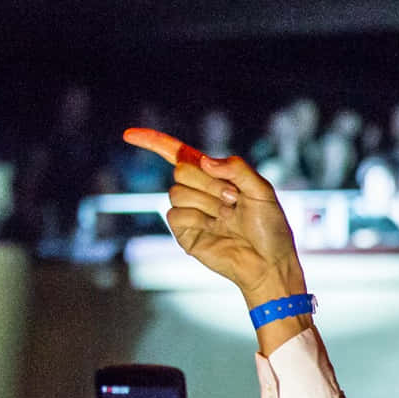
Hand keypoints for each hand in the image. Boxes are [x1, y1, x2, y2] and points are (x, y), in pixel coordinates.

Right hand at [122, 128, 303, 303]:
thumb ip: (237, 169)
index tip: (128, 134)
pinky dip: (198, 219)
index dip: (153, 142)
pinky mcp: (183, 232)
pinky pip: (175, 214)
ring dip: (207, 203)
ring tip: (228, 217)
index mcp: (215, 176)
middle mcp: (199, 191)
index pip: (179, 154)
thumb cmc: (270, 228)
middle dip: (209, 183)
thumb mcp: (263, 191)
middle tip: (234, 199)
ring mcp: (189, 212)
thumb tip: (204, 161)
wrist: (268, 262)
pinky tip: (215, 229)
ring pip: (177, 192)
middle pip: (181, 170)